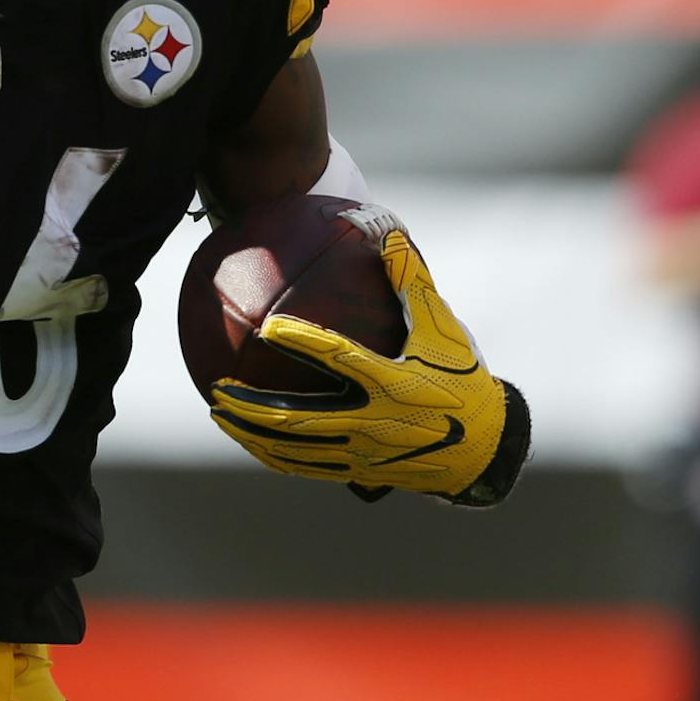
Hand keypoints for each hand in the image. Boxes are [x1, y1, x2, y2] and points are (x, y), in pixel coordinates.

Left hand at [207, 226, 530, 505]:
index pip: (340, 360)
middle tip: (217, 387)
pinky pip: (305, 466)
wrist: (482, 451)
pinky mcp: (356, 472)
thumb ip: (411, 280)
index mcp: (392, 383)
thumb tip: (382, 228)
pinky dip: (271, 454)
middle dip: (253, 408)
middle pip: (299, 420)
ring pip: (294, 450)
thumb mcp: (443, 329)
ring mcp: (361, 453)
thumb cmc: (462, 379)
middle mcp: (372, 423)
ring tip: (217, 412)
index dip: (304, 343)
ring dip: (251, 434)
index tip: (270, 326)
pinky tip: (248, 438)